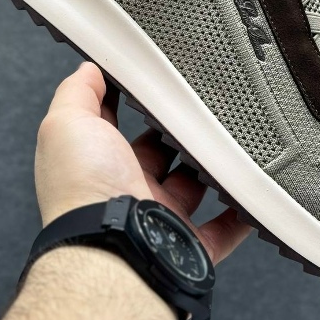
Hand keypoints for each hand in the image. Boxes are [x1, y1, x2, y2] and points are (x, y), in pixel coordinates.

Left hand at [35, 61, 251, 264]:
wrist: (111, 250)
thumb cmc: (84, 187)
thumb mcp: (67, 124)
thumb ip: (76, 94)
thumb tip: (87, 69)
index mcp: (98, 163)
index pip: (113, 128)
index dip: (129, 105)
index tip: (153, 83)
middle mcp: (125, 192)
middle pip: (158, 157)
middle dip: (176, 135)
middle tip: (198, 108)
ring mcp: (158, 219)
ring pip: (191, 189)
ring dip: (209, 169)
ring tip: (230, 140)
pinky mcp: (189, 244)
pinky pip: (223, 229)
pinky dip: (239, 214)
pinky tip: (252, 193)